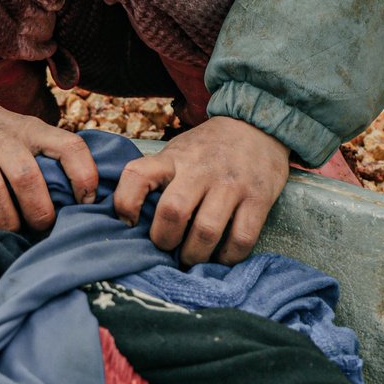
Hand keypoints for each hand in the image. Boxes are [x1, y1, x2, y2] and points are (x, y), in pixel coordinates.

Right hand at [0, 72, 97, 231]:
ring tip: (12, 234)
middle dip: (39, 213)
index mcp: (31, 130)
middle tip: (41, 229)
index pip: (69, 146)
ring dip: (6, 223)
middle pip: (27, 177)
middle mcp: (1, 138)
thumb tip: (83, 204)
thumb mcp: (29, 132)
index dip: (85, 177)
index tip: (86, 202)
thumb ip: (52, 157)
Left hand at [113, 118, 289, 265]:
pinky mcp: (258, 199)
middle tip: (167, 247)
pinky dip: (227, 257)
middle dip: (164, 240)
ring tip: (192, 257)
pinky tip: (221, 256)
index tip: (128, 222)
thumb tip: (133, 220)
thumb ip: (158, 177)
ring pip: (206, 231)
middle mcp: (200, 169)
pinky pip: (240, 239)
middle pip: (172, 212)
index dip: (125, 203)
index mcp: (173, 158)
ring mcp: (231, 184)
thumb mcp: (177, 152)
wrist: (255, 126)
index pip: (137, 175)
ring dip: (195, 255)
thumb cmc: (208, 148)